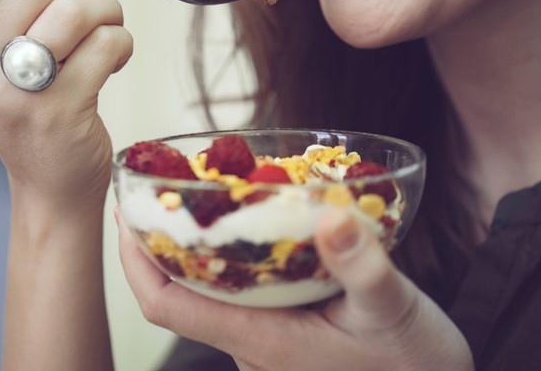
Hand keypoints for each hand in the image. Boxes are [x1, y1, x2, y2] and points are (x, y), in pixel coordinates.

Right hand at [0, 0, 131, 215]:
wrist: (52, 182)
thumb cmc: (35, 99)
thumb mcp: (4, 43)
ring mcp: (14, 92)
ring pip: (78, 8)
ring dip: (109, 7)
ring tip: (110, 25)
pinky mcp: (59, 112)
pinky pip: (108, 43)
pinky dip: (123, 42)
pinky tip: (115, 59)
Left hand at [118, 208, 472, 370]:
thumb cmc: (415, 366)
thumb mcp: (394, 311)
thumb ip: (362, 267)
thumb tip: (330, 215)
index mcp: (261, 337)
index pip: (167, 303)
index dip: (135, 260)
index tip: (124, 213)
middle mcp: (253, 340)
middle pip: (180, 290)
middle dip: (158, 240)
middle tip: (157, 187)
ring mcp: (268, 338)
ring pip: (211, 289)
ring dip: (195, 245)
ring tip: (198, 195)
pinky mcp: (287, 331)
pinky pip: (243, 290)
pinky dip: (233, 254)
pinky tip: (252, 222)